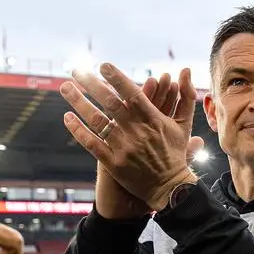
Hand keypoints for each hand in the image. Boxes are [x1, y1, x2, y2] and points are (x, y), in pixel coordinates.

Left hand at [61, 63, 202, 210]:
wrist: (169, 188)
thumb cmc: (176, 153)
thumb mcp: (185, 124)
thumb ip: (186, 96)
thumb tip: (186, 70)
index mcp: (154, 120)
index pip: (133, 94)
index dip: (117, 79)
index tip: (103, 65)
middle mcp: (137, 132)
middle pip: (111, 103)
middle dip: (92, 84)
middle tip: (77, 69)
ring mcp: (124, 148)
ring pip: (97, 122)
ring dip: (79, 102)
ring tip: (66, 87)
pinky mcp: (113, 164)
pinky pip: (92, 144)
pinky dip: (78, 130)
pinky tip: (67, 116)